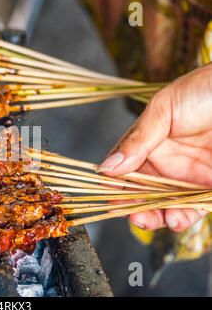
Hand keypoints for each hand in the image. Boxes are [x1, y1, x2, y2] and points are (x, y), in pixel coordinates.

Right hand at [99, 64, 211, 231]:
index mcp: (146, 144)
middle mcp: (165, 163)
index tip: (110, 197)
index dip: (114, 185)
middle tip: (131, 214)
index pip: (122, 170)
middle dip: (133, 206)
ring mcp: (188, 176)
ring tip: (153, 219)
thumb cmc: (204, 90)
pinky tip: (177, 218)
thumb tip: (108, 166)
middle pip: (141, 192)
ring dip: (157, 216)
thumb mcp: (163, 109)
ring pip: (165, 204)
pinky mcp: (209, 185)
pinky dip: (184, 216)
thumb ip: (137, 140)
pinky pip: (194, 207)